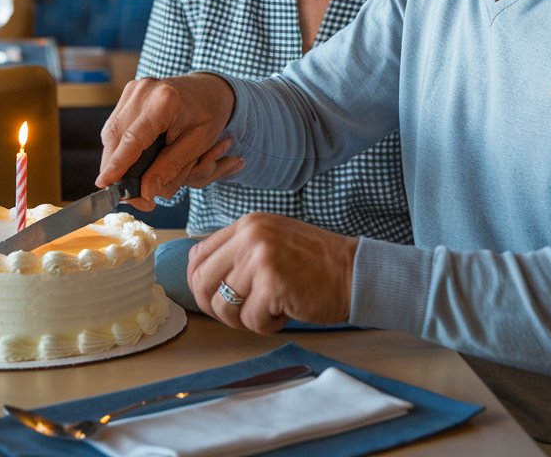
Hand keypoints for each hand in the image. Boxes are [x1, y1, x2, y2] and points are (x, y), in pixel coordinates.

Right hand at [97, 73, 240, 206]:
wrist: (210, 88)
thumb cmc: (210, 115)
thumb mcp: (199, 144)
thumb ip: (171, 167)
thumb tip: (146, 193)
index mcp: (165, 102)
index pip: (133, 139)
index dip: (116, 165)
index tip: (104, 185)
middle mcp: (144, 92)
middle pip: (116, 137)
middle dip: (116, 168)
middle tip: (128, 196)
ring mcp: (134, 90)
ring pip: (112, 132)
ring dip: (115, 159)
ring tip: (130, 181)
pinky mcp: (130, 93)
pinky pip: (116, 125)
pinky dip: (120, 145)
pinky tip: (130, 160)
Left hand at [187, 214, 357, 333]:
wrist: (353, 272)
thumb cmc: (314, 263)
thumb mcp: (271, 241)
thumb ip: (238, 251)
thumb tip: (198, 272)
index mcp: (247, 224)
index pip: (198, 256)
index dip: (199, 285)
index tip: (214, 298)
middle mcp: (250, 236)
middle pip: (202, 283)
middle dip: (216, 308)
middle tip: (240, 314)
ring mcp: (261, 259)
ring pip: (223, 306)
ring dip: (243, 319)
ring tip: (267, 312)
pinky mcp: (273, 285)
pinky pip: (250, 320)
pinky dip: (266, 326)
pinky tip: (284, 314)